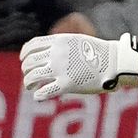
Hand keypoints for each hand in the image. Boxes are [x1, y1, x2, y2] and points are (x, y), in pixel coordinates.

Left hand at [19, 32, 137, 98]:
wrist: (114, 61)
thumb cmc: (98, 53)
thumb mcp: (77, 41)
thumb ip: (62, 45)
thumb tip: (50, 52)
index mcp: (59, 41)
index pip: (32, 46)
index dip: (25, 54)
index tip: (23, 60)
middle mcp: (56, 54)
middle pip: (30, 62)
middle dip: (26, 70)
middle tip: (29, 76)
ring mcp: (61, 69)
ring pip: (33, 76)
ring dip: (28, 82)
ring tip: (30, 86)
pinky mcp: (67, 84)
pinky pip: (45, 91)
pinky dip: (38, 94)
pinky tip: (38, 96)